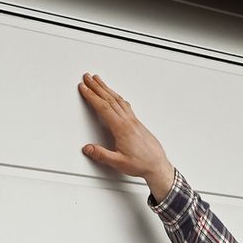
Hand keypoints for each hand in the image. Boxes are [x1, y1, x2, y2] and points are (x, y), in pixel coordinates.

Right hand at [77, 73, 175, 200]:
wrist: (158, 165)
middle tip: (87, 77)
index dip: (92, 96)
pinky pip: (125, 105)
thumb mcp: (119, 163)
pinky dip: (116, 96)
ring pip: (118, 100)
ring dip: (107, 89)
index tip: (83, 88)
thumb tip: (88, 149)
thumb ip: (102, 155)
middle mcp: (128, 121)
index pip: (103, 107)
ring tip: (99, 81)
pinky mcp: (137, 123)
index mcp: (122, 128)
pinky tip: (115, 95)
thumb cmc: (142, 164)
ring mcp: (133, 121)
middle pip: (110, 99)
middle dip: (97, 87)